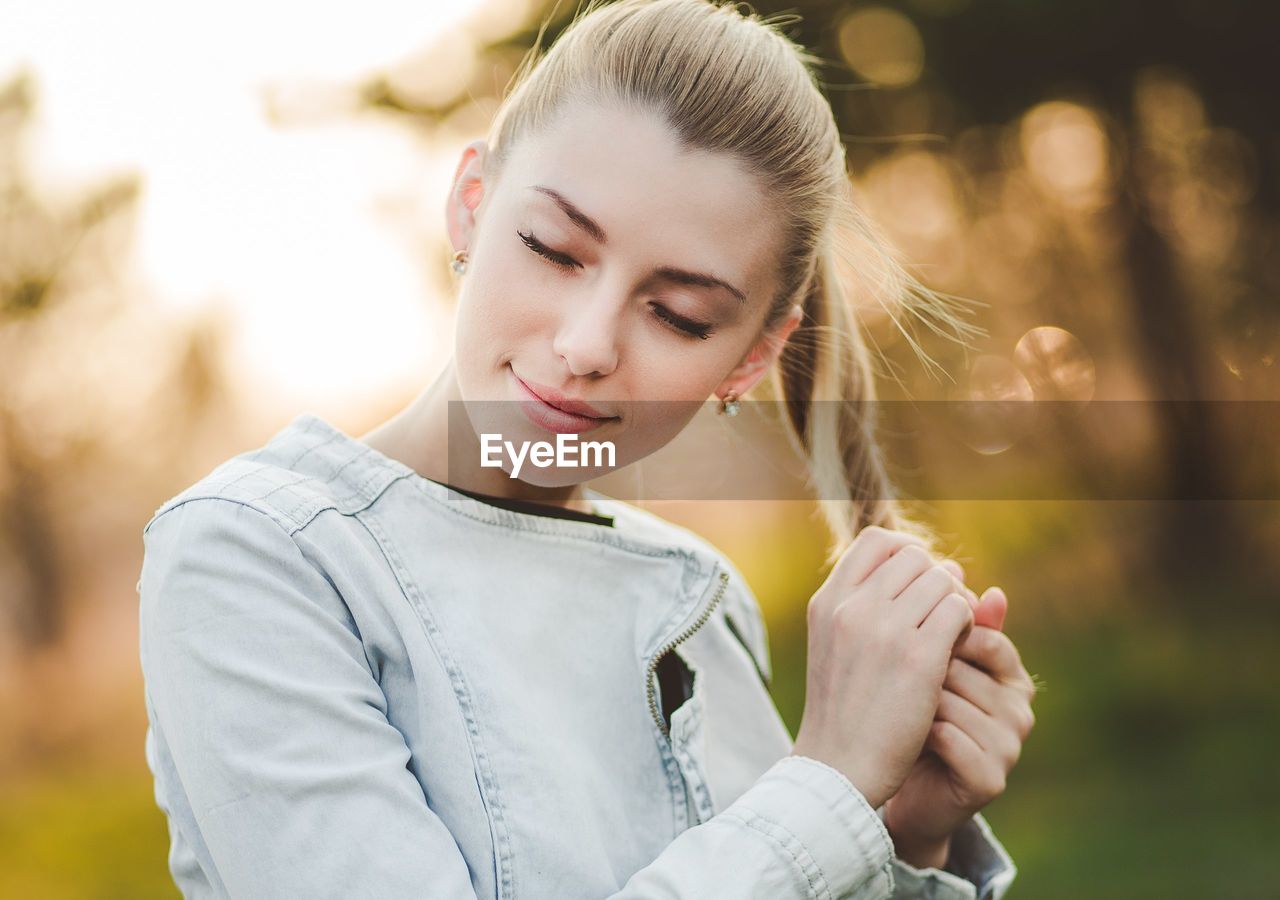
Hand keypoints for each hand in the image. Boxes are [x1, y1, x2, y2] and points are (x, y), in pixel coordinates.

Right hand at [790, 527, 975, 809]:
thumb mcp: (836, 645)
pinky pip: (958, 611)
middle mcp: (851, 607)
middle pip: (915, 557)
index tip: (920, 579)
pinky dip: (966, 624)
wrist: (837, 767)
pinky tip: (958, 650)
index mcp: (827, 602)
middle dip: (937, 579)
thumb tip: (936, 566)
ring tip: (953, 633)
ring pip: (941, 581)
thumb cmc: (842, 710)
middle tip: (945, 610)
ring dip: (955, 601)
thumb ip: (867, 603)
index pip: (877, 541)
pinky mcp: (917, 656)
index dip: (908, 551)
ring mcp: (883, 629)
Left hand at [883, 585, 1036, 867]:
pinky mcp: (990, 777)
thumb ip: (952, 624)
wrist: (891, 781)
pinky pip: (947, 737)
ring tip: (899, 712)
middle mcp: (1020, 709)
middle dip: (921, 672)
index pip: (983, 637)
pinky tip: (905, 737)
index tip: (905, 647)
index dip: (938, 640)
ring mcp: (1009, 746)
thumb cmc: (908, 713)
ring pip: (950, 700)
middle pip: (963, 667)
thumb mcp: (927, 662)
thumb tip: (991, 589)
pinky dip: (917, 733)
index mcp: (1012, 675)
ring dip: (913, 703)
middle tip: (897, 686)